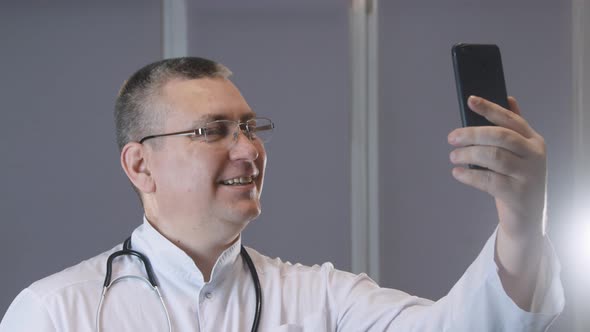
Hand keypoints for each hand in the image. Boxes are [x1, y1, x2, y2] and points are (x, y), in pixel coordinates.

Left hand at [448, 95, 546, 309]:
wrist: (527, 217)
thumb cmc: (518, 178)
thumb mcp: (520, 152)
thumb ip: (514, 128)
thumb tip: (508, 99)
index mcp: (534, 140)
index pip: (510, 119)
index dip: (490, 108)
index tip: (470, 100)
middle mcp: (534, 155)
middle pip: (500, 136)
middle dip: (472, 134)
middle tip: (452, 137)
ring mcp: (528, 175)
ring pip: (493, 157)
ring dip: (468, 154)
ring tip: (453, 156)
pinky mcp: (517, 194)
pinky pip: (488, 180)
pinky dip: (469, 175)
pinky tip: (457, 173)